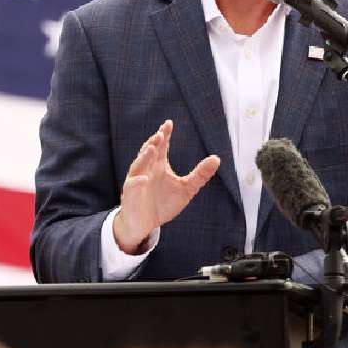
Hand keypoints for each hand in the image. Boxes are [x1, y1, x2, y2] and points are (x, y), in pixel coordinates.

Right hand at [114, 120, 219, 253]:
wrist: (145, 224)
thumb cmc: (163, 204)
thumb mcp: (186, 189)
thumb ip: (200, 174)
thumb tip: (217, 158)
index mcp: (159, 166)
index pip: (161, 147)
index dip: (165, 135)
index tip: (169, 123)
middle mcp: (146, 170)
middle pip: (149, 153)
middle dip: (154, 142)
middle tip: (161, 133)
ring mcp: (137, 182)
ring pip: (138, 166)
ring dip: (144, 157)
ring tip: (152, 148)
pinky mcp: (131, 196)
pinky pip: (132, 187)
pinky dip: (137, 182)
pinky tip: (143, 179)